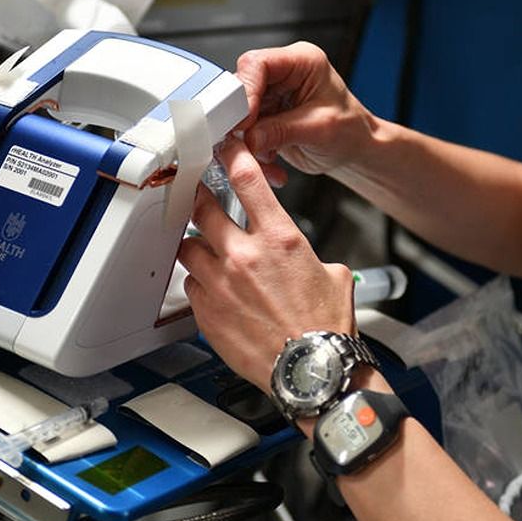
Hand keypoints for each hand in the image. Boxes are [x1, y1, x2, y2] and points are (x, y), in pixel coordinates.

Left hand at [177, 138, 355, 390]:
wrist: (312, 371)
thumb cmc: (326, 328)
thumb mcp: (332, 274)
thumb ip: (307, 255)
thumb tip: (301, 258)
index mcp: (280, 238)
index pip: (247, 180)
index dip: (233, 157)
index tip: (225, 149)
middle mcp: (245, 256)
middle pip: (203, 208)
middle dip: (201, 199)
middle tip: (202, 199)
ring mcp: (221, 284)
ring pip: (188, 247)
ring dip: (197, 246)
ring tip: (208, 252)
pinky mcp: (207, 312)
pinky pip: (190, 286)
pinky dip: (199, 283)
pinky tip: (214, 290)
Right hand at [234, 42, 378, 186]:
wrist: (355, 150)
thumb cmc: (351, 131)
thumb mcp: (320, 129)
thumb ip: (282, 131)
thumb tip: (249, 138)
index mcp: (302, 61)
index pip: (259, 64)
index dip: (244, 90)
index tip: (242, 119)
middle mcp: (283, 74)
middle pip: (242, 86)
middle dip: (241, 119)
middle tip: (244, 142)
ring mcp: (271, 95)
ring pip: (237, 112)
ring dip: (246, 140)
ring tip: (267, 156)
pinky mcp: (264, 116)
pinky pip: (243, 131)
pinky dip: (251, 150)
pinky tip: (270, 159)